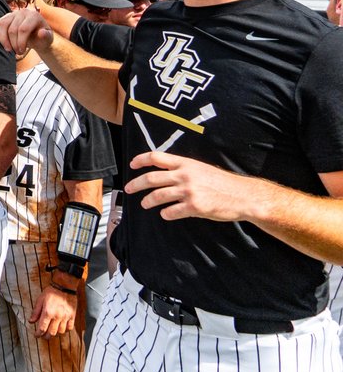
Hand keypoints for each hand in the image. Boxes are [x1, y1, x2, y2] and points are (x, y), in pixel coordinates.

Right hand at [0, 8, 53, 56]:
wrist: (36, 36)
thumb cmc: (41, 39)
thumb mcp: (47, 39)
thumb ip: (46, 36)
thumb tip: (41, 33)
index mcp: (34, 16)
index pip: (23, 29)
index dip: (20, 42)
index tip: (22, 52)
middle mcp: (23, 12)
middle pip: (12, 30)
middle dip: (14, 44)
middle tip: (18, 52)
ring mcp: (13, 13)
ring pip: (2, 26)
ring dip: (4, 41)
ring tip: (9, 49)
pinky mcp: (5, 17)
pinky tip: (5, 43)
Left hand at [29, 285, 77, 337]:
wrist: (65, 286)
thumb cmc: (51, 292)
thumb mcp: (40, 300)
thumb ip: (36, 312)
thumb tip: (31, 321)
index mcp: (48, 312)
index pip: (42, 328)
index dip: (38, 334)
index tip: (36, 335)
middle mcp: (57, 316)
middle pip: (51, 333)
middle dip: (46, 336)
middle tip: (43, 336)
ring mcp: (66, 317)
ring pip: (61, 332)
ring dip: (55, 334)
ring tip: (52, 332)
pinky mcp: (72, 316)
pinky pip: (70, 328)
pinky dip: (65, 330)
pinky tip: (61, 328)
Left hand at [125, 152, 252, 221]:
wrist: (243, 195)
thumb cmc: (222, 183)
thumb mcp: (201, 168)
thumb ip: (183, 169)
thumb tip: (163, 172)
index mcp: (186, 163)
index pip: (156, 157)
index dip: (141, 160)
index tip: (132, 165)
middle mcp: (185, 175)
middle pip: (151, 178)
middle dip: (136, 184)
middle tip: (128, 189)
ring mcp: (189, 191)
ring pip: (157, 196)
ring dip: (148, 201)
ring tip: (145, 204)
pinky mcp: (194, 206)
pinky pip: (171, 211)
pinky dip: (165, 214)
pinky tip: (165, 214)